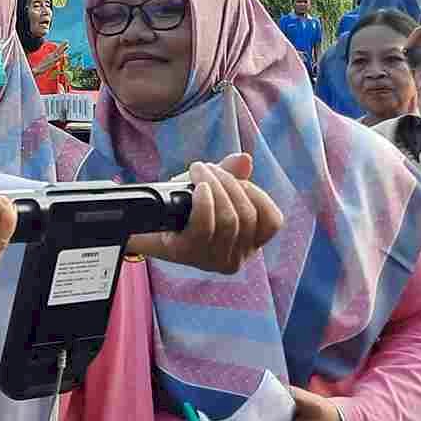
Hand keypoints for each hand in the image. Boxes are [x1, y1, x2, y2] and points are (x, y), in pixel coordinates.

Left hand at [127, 156, 283, 274]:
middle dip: (229, 183)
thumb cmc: (185, 206)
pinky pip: (204, 226)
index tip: (240, 179)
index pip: (272, 222)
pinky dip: (203, 203)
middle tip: (209, 168)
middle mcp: (236, 258)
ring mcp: (212, 260)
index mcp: (249, 244)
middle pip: (247, 216)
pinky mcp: (189, 254)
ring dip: (214, 186)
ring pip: (228, 220)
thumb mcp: (213, 186)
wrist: (148, 225)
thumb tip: (244, 160)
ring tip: (199, 170)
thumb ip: (233, 174)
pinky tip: (198, 189)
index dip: (258, 196)